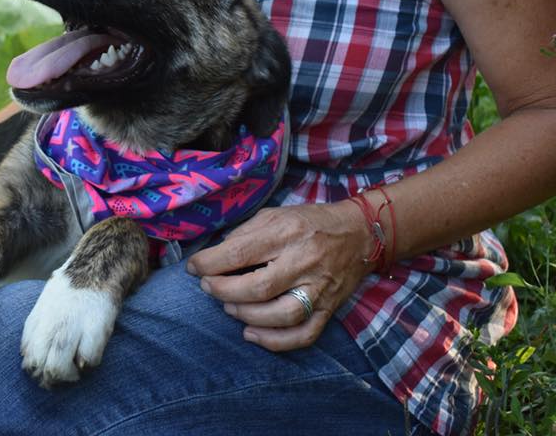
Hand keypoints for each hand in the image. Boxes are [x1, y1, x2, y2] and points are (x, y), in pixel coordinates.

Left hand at [186, 201, 372, 350]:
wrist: (361, 233)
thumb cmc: (310, 222)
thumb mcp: (275, 214)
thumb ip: (245, 233)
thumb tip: (214, 255)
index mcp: (286, 232)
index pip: (240, 252)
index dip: (209, 263)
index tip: (194, 267)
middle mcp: (304, 261)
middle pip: (258, 287)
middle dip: (223, 290)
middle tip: (208, 287)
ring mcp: (318, 288)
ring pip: (280, 315)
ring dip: (246, 315)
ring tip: (228, 306)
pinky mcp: (329, 309)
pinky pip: (303, 335)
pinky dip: (274, 341)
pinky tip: (251, 333)